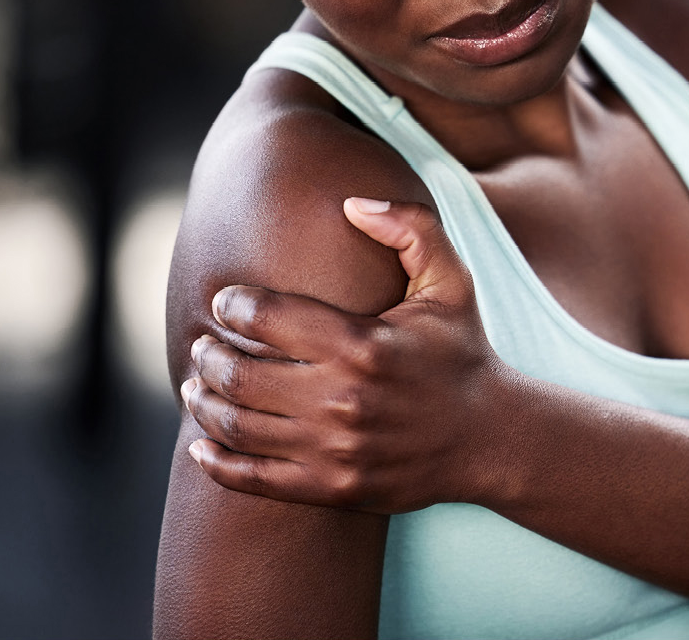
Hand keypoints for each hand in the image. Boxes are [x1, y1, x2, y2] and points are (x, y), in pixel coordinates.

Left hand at [181, 198, 512, 512]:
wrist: (491, 436)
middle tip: (203, 343)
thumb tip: (352, 202)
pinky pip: (253, 480)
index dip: (232, 304)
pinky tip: (200, 442)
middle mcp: (344, 400)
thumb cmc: (462, 351)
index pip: (266, 317)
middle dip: (208, 354)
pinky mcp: (334, 487)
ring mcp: (336, 449)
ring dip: (202, 401)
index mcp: (364, 344)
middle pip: (240, 375)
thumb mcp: (451, 280)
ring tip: (197, 382)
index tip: (226, 301)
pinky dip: (214, 461)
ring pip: (237, 426)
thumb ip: (411, 228)